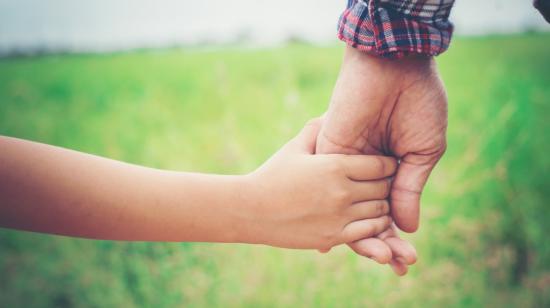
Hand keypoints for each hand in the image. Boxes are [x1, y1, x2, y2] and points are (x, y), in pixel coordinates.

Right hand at [241, 119, 396, 249]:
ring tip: (377, 202)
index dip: (388, 165)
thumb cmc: (271, 176)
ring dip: (383, 206)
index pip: (381, 165)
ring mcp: (339, 216)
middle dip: (387, 185)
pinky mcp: (333, 237)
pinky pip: (369, 231)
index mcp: (334, 166)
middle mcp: (341, 191)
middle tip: (385, 184)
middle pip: (384, 187)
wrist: (250, 210)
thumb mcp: (294, 148)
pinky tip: (370, 220)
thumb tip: (329, 114)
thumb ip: (315, 130)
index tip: (387, 166)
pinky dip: (375, 225)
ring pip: (380, 211)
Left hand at [317, 46, 446, 271]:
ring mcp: (346, 163)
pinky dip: (333, 212)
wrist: (394, 66)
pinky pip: (329, 189)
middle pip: (369, 214)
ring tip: (381, 261)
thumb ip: (409, 188)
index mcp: (390, 167)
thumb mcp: (422, 151)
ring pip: (349, 208)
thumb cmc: (417, 102)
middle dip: (384, 242)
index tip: (406, 260)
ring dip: (363, 236)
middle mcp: (365, 169)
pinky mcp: (329, 153)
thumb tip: (407, 227)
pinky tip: (335, 242)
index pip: (390, 209)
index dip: (398, 235)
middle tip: (399, 267)